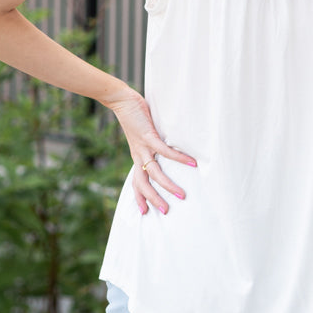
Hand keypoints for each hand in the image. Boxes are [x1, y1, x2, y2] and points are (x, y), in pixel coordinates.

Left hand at [110, 89, 195, 214]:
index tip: (144, 213)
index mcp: (137, 157)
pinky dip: (178, 158)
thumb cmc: (134, 117)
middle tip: (166, 211)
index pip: (136, 183)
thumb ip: (151, 145)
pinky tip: (191, 163)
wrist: (120, 100)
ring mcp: (143, 147)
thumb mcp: (142, 136)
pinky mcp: (148, 136)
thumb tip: (164, 150)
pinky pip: (164, 151)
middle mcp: (138, 155)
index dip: (139, 198)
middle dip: (153, 198)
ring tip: (181, 194)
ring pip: (154, 172)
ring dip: (167, 185)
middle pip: (143, 183)